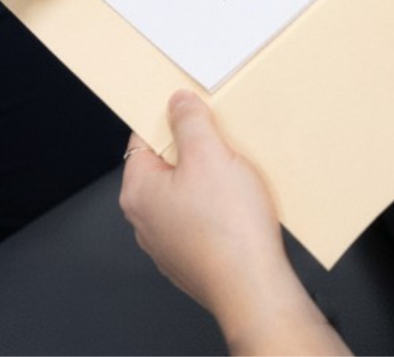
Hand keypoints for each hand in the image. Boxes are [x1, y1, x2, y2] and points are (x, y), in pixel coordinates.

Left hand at [120, 91, 326, 352]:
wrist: (255, 289)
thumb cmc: (229, 230)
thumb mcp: (209, 153)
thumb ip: (189, 121)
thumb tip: (177, 103)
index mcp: (138, 192)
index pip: (143, 140)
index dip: (167, 121)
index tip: (189, 111)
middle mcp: (146, 222)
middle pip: (166, 167)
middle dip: (194, 151)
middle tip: (220, 143)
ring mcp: (169, 244)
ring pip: (186, 193)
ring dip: (210, 179)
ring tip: (236, 175)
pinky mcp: (194, 259)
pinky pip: (202, 219)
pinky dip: (218, 207)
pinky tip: (241, 205)